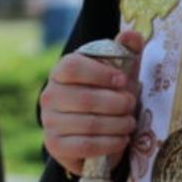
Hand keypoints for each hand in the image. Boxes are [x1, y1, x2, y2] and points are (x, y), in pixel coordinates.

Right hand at [39, 30, 143, 176]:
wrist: (96, 128)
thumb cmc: (109, 92)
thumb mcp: (120, 69)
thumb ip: (127, 49)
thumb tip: (131, 35)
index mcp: (61, 71)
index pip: (73, 67)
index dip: (100, 73)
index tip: (122, 80)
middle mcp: (49, 95)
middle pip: (85, 99)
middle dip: (116, 103)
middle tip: (131, 105)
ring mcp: (50, 122)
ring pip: (88, 124)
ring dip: (117, 125)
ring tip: (130, 123)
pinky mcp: (55, 146)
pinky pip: (85, 146)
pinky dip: (109, 143)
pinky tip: (121, 139)